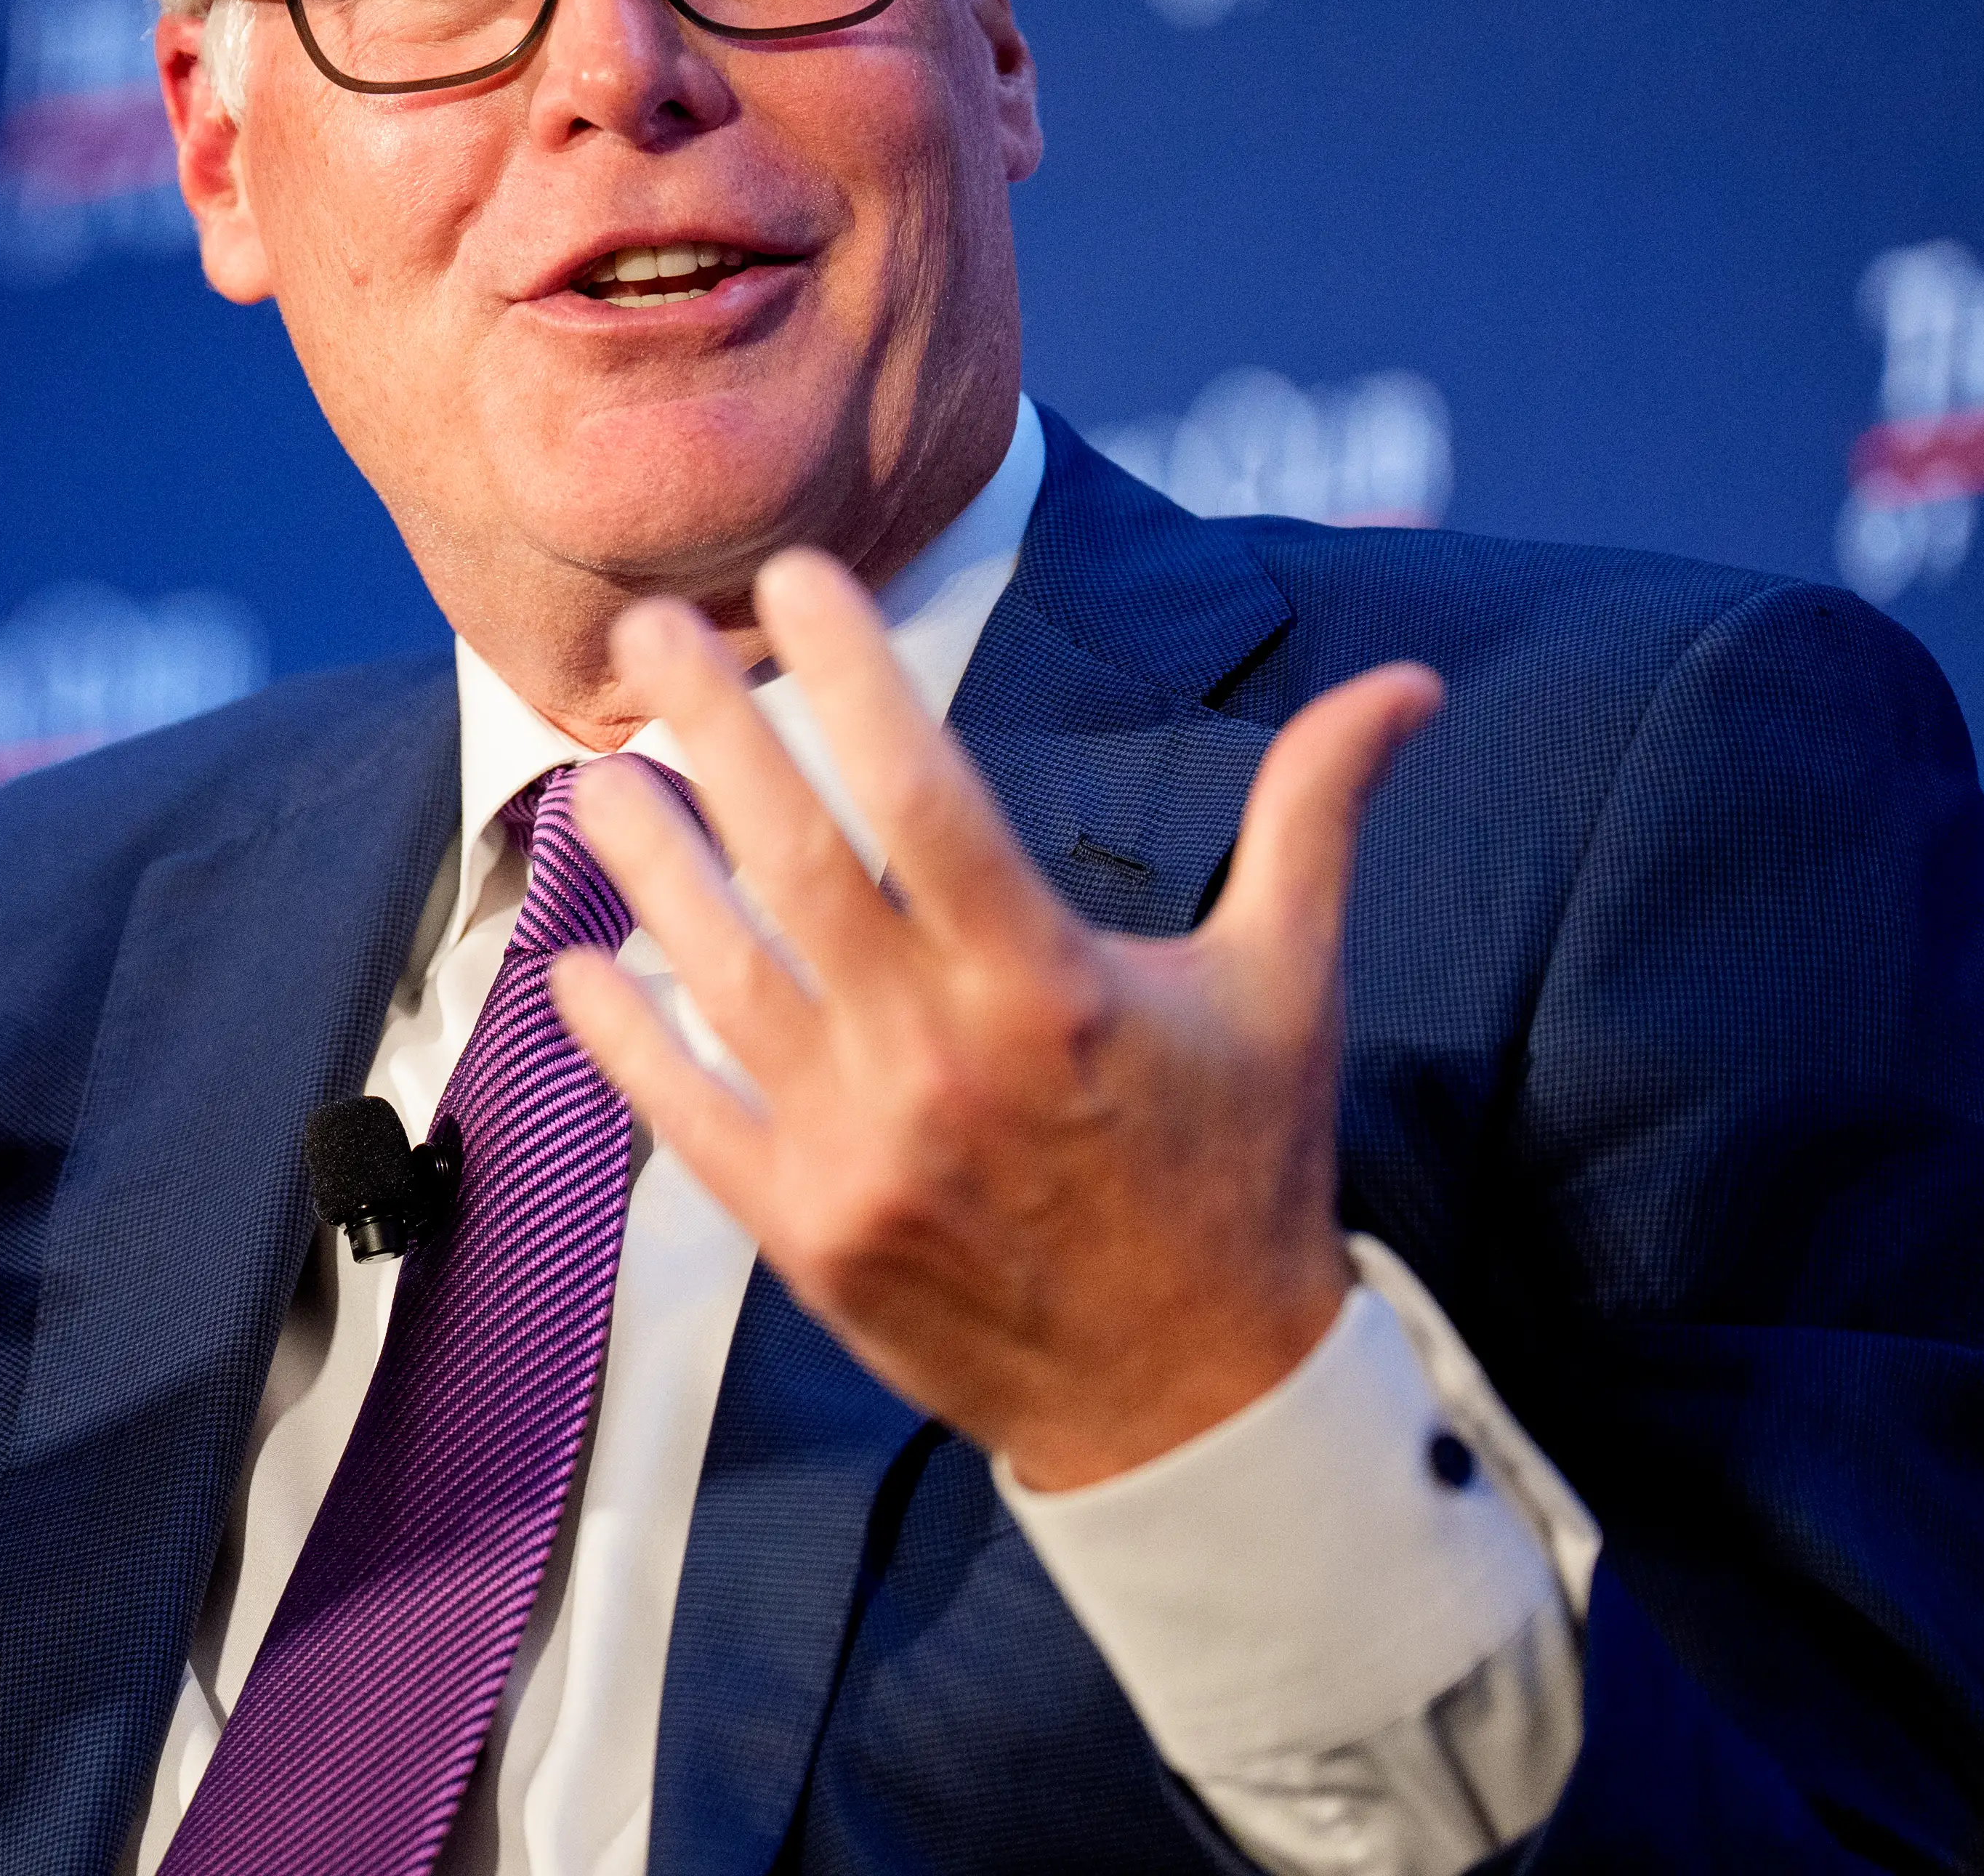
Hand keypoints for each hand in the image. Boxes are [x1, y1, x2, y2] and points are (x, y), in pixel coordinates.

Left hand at [548, 549, 1440, 1489]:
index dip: (858, 677)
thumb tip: (1407, 684)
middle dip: (717, 731)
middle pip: (796, 863)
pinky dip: (626, 1044)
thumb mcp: (1290, 986)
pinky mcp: (809, 1235)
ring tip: (600, 776)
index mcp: (1052, 984)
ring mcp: (863, 1152)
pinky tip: (576, 971)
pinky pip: (690, 1119)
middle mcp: (942, 1060)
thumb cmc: (1240, 1174)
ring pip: (722, 977)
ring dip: (650, 870)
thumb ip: (1316, 819)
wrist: (1198, 1404)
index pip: (927, 797)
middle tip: (649, 635)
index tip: (796, 578)